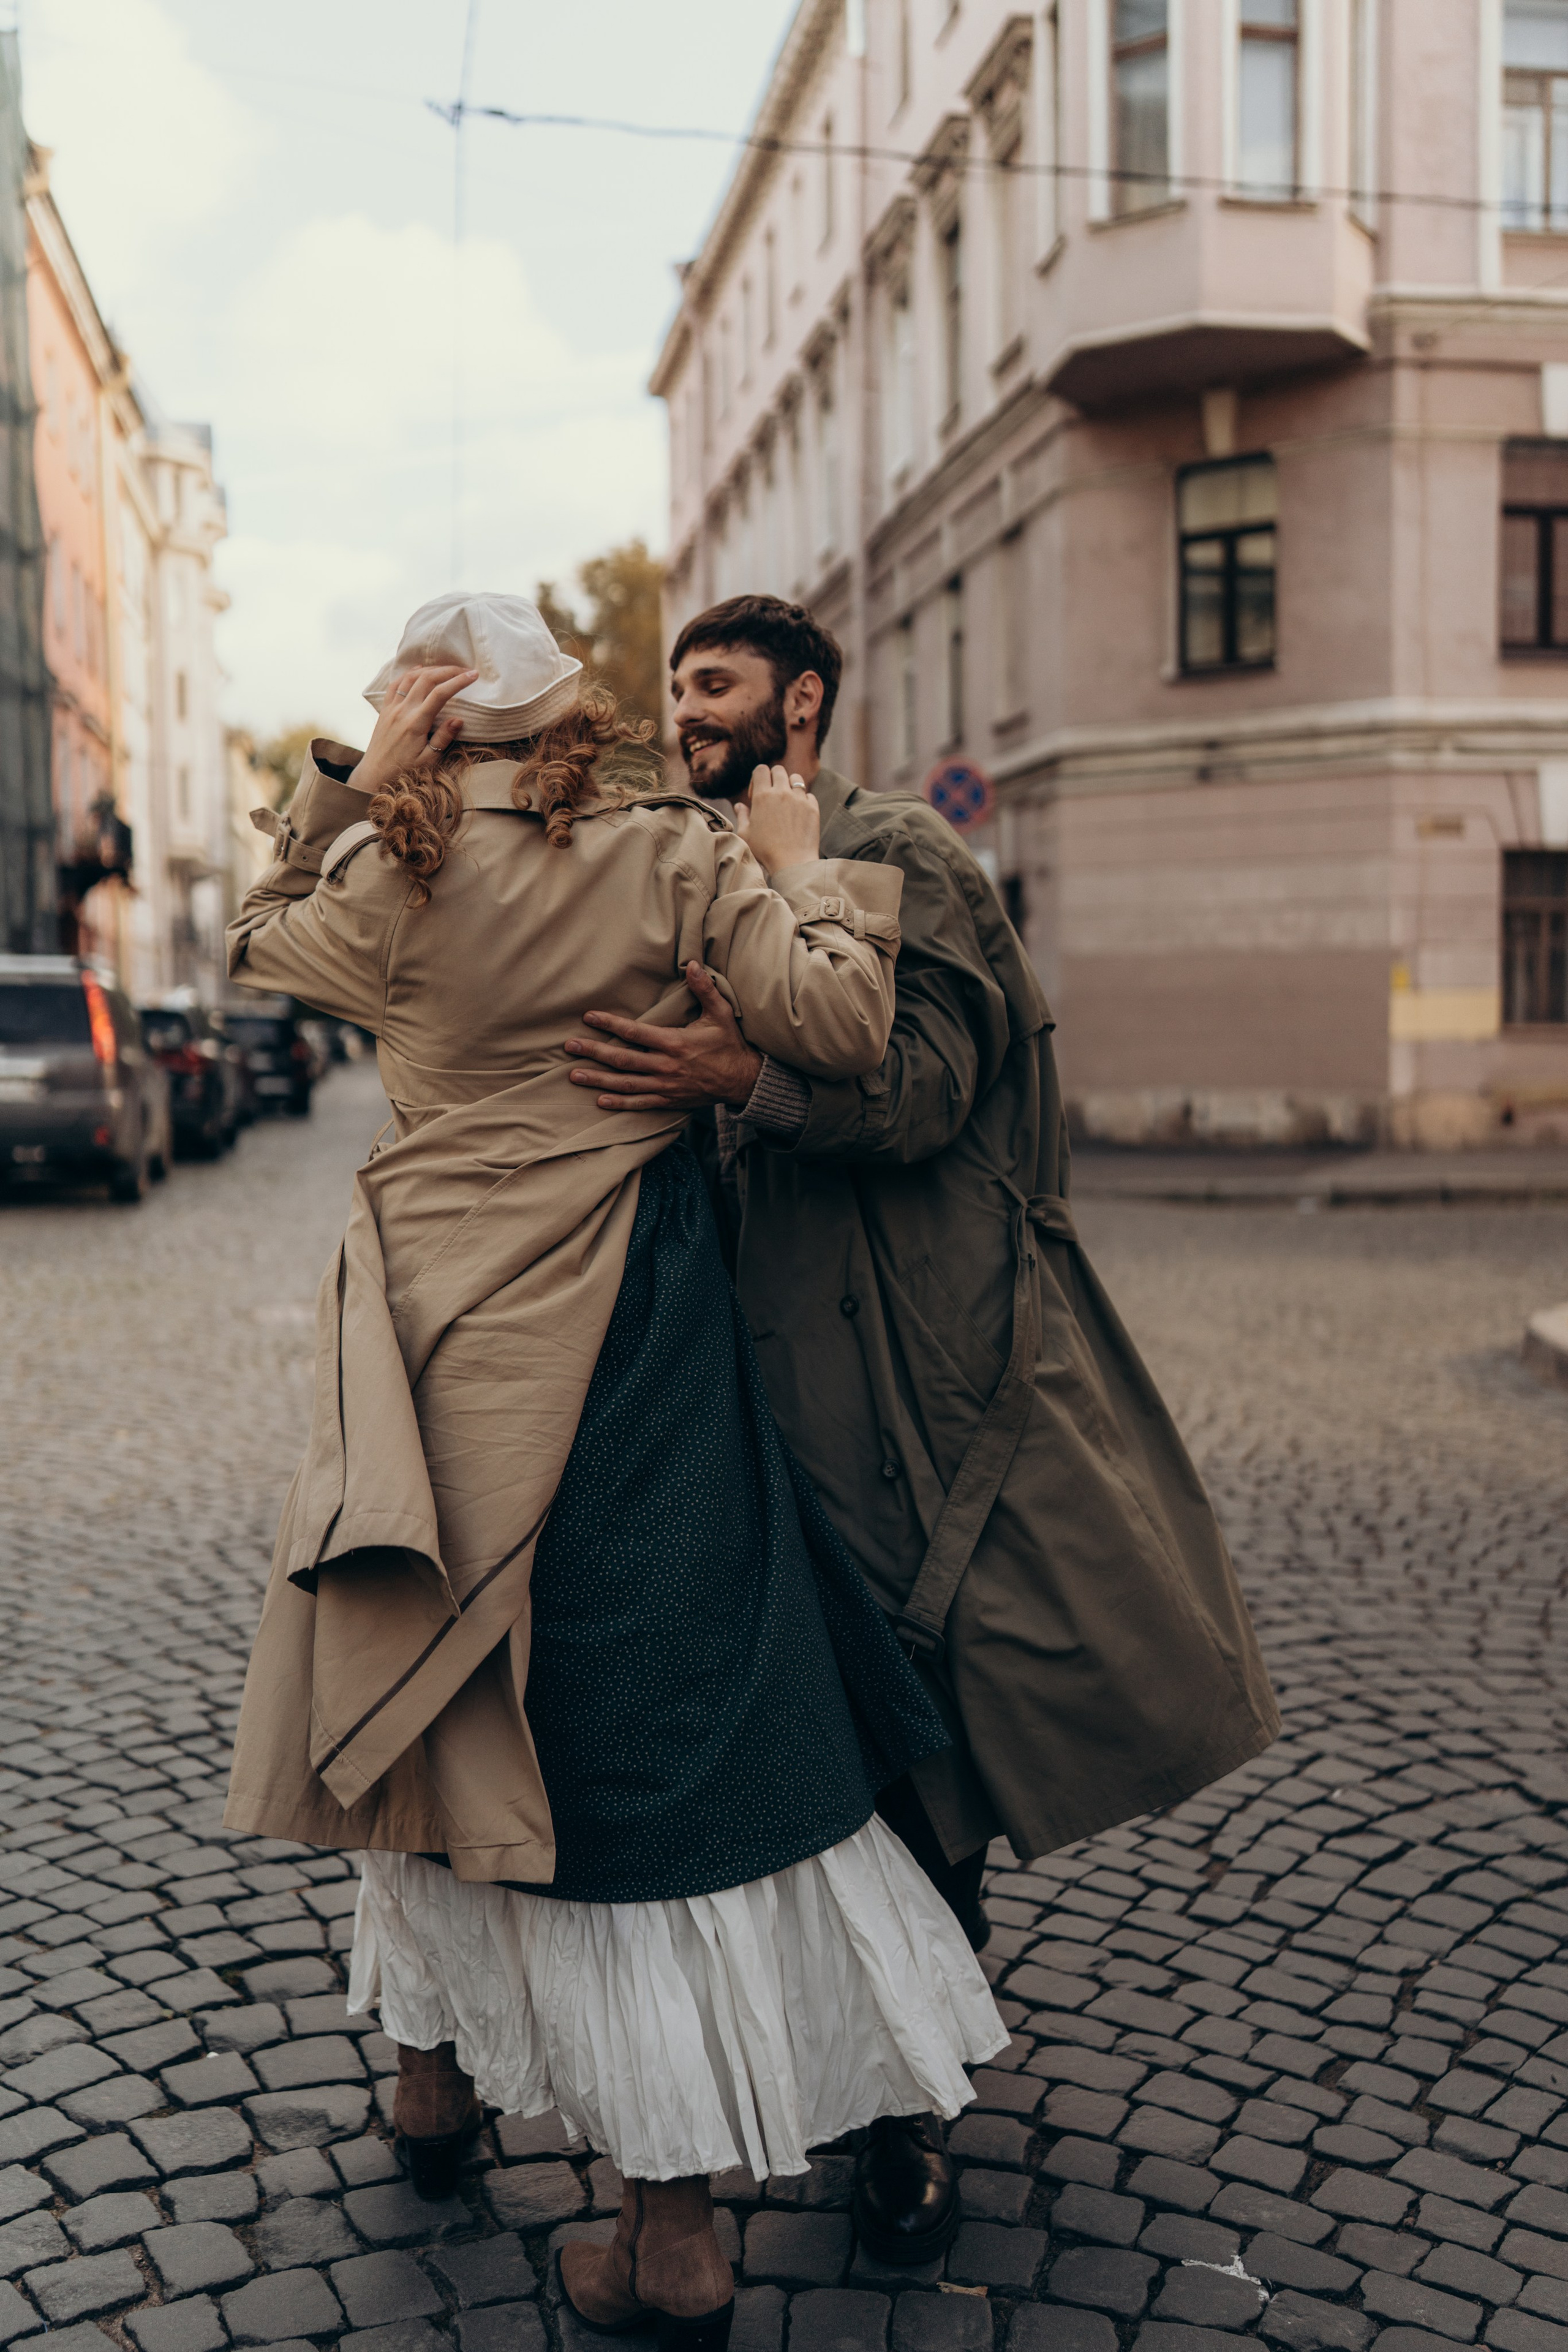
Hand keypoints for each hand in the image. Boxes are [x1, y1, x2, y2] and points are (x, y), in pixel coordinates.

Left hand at [351, 665, 477, 796]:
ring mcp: (391, 708)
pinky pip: (395, 684)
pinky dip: (409, 673)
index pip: (440, 694)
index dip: (458, 681)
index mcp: (416, 724)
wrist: (374, 775)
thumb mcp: (428, 761)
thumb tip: (458, 719)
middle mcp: (403, 711)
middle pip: (427, 679)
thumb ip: (443, 738)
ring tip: (447, 669)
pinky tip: (420, 670)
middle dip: (448, 670)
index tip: (474, 676)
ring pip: (411, 677)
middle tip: (465, 670)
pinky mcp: (384, 709)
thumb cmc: (403, 771)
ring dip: (431, 669)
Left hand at [565, 962, 762, 1111]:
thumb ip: (704, 989)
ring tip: (574, 1075)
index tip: (588, 1017)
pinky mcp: (668, 1100)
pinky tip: (599, 1101)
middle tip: (569, 1046)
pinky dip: (619, 1103)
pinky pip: (639, 1103)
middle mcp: (666, 1066)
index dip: (610, 1024)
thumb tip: (692, 963)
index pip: (635, 1032)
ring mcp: (665, 1085)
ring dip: (598, 1079)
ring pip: (625, 1084)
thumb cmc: (729, 1044)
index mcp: (674, 1043)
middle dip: (593, 1052)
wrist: (743, 1080)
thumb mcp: (721, 1013)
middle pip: (622, 1059)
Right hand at [735, 765, 818, 872]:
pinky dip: (804, 800)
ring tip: (787, 801)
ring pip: (796, 778)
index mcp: (763, 796)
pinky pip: (809, 795)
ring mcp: (799, 799)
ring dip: (790, 785)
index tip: (756, 795)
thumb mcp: (746, 834)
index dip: (757, 779)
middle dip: (773, 778)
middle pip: (778, 770)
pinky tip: (798, 813)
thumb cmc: (765, 851)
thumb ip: (742, 816)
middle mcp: (782, 793)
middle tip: (772, 796)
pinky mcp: (813, 808)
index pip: (761, 770)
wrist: (792, 863)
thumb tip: (739, 806)